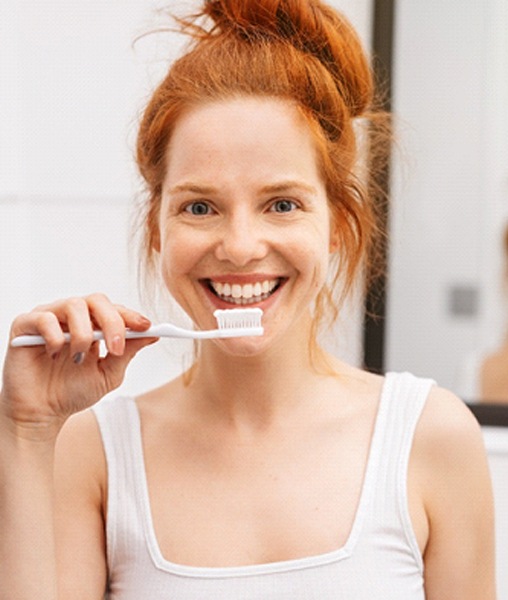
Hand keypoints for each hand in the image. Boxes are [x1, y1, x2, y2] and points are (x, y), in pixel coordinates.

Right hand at [0, 293, 155, 437]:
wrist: (40, 414)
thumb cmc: (72, 392)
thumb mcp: (108, 375)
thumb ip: (127, 353)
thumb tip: (152, 334)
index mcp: (92, 325)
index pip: (113, 310)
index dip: (130, 316)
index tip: (147, 327)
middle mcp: (71, 317)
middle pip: (96, 300)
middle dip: (112, 322)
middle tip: (116, 347)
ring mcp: (48, 318)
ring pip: (73, 305)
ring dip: (84, 333)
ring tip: (80, 358)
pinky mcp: (25, 326)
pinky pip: (43, 318)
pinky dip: (54, 335)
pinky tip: (55, 354)